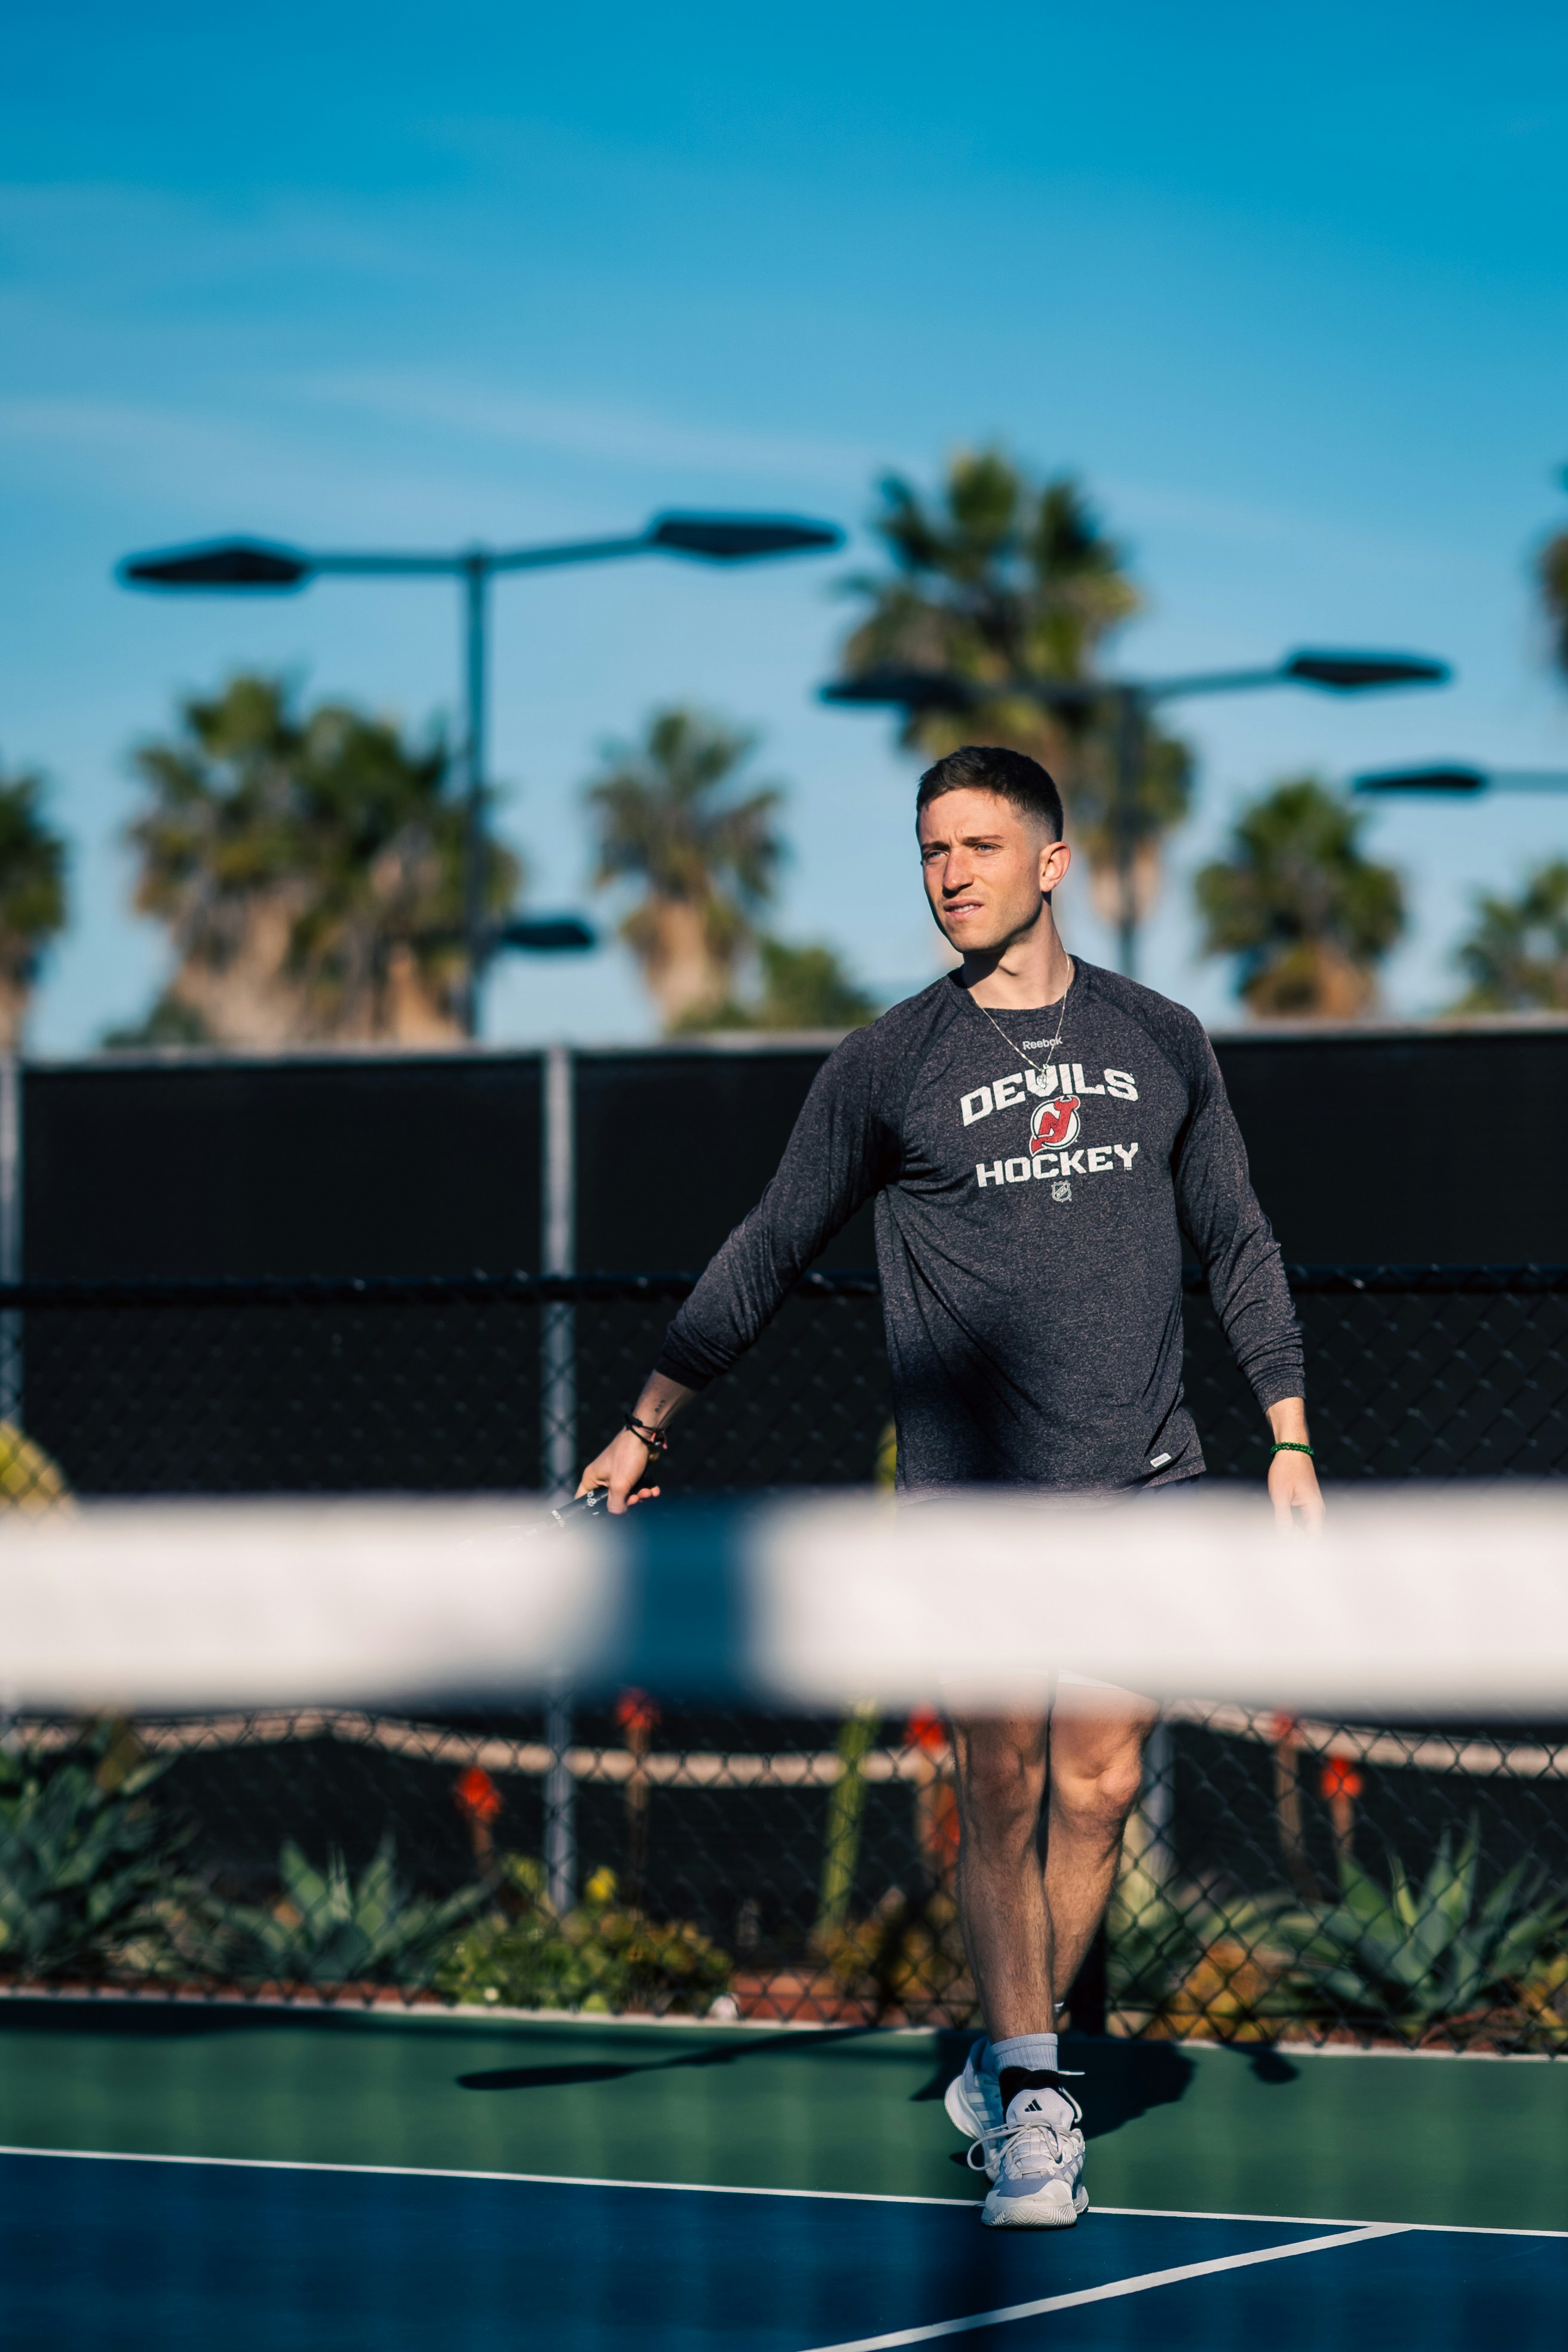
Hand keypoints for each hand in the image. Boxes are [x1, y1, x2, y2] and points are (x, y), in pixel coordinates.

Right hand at [575, 1427, 660, 1515]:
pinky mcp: (632, 1473)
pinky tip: (653, 1490)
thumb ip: (615, 1505)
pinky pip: (637, 1488)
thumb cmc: (627, 1457)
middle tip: (635, 1499)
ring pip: (627, 1495)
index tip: (604, 1517)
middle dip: (626, 1503)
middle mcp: (603, 1478)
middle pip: (611, 1501)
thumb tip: (618, 1513)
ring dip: (639, 1497)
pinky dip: (646, 1490)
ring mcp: (618, 1475)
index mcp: (592, 1479)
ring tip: (647, 1492)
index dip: (591, 1511)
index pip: (582, 1500)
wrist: (646, 1437)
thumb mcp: (619, 1485)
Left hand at [1265, 1399, 1322, 1531]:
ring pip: (1305, 1528)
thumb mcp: (1280, 1495)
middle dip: (1295, 1538)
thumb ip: (1283, 1518)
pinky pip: (1302, 1521)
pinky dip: (1293, 1523)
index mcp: (1314, 1509)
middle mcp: (1317, 1510)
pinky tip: (1281, 1520)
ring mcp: (1313, 1507)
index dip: (1300, 1544)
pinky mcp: (1307, 1504)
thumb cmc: (1286, 1470)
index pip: (1314, 1537)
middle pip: (1310, 1535)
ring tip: (1279, 1525)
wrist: (1291, 1451)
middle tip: (1279, 1532)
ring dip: (1293, 1531)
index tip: (1285, 1543)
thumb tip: (1284, 1537)